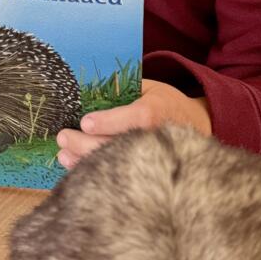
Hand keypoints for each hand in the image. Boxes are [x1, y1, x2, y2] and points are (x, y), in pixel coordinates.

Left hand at [56, 78, 211, 169]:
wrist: (197, 127)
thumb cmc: (168, 103)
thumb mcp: (151, 86)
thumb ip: (126, 86)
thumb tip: (93, 85)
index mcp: (156, 112)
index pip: (134, 119)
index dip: (108, 122)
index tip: (86, 122)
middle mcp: (153, 138)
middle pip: (117, 145)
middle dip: (86, 144)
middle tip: (63, 138)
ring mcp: (150, 159)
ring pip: (114, 164)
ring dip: (84, 160)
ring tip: (63, 155)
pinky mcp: (147, 171)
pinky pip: (117, 174)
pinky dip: (94, 172)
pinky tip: (75, 167)